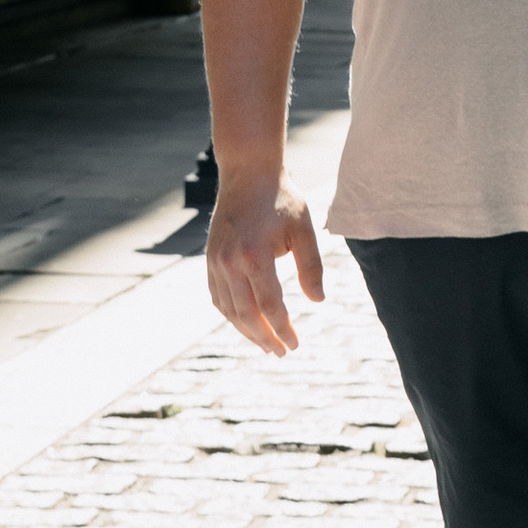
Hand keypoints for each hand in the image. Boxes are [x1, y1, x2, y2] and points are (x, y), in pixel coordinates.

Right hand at [207, 181, 324, 356]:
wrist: (248, 174)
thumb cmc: (281, 199)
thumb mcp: (304, 228)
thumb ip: (311, 266)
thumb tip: (317, 301)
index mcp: (255, 256)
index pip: (270, 305)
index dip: (283, 329)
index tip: (294, 344)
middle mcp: (230, 263)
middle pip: (246, 314)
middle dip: (264, 338)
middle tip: (281, 353)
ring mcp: (215, 262)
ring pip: (228, 309)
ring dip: (246, 331)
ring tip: (264, 344)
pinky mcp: (209, 259)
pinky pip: (217, 297)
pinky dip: (230, 314)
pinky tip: (244, 323)